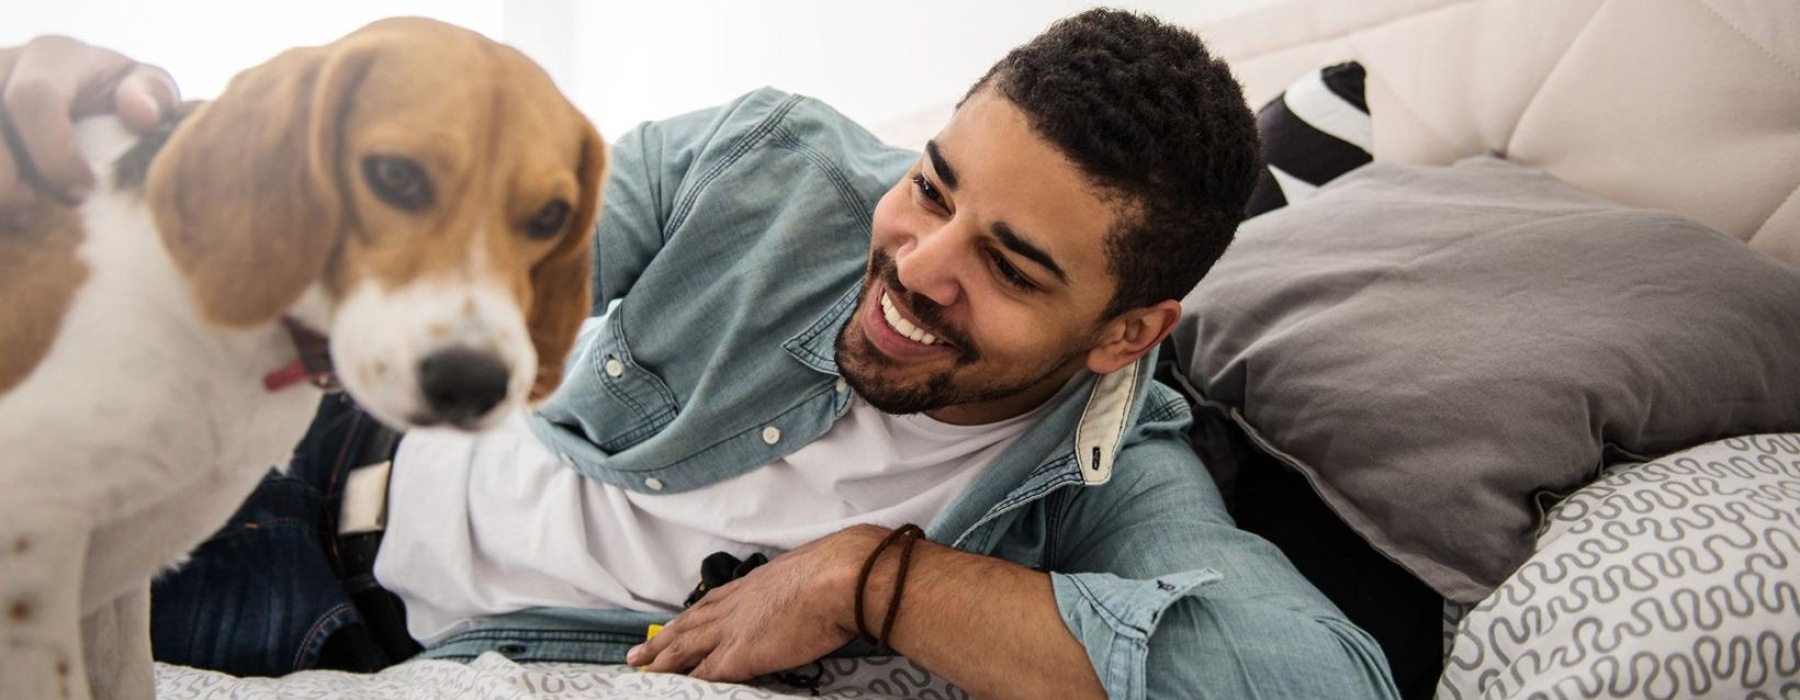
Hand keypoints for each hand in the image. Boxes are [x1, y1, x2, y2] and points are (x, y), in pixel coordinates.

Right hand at [0, 35, 178, 219]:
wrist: (87, 105)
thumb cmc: (123, 100)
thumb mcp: (148, 89)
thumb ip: (152, 96)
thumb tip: (141, 115)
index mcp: (52, 57)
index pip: (33, 98)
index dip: (53, 154)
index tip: (83, 192)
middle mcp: (2, 67)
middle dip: (10, 186)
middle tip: (45, 209)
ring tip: (25, 211)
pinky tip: (10, 210)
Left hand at [626, 526, 886, 681]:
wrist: (840, 577)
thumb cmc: (835, 572)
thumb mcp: (808, 572)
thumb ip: (797, 586)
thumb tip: (808, 593)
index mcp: (752, 585)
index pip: (710, 604)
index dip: (689, 617)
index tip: (674, 625)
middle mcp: (735, 605)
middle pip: (688, 625)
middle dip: (663, 641)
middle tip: (637, 653)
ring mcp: (733, 630)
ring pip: (685, 648)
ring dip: (662, 660)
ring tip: (640, 669)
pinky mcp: (739, 655)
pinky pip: (704, 674)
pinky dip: (686, 682)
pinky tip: (673, 689)